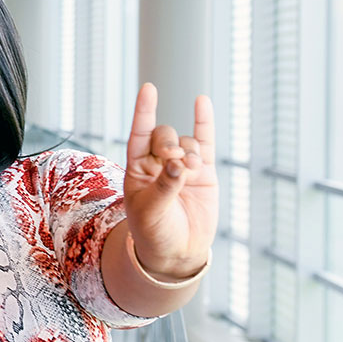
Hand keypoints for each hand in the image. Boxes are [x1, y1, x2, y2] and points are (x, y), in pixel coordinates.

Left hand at [123, 83, 218, 279]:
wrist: (176, 252)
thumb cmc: (154, 232)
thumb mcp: (152, 211)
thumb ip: (165, 186)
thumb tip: (180, 164)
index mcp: (137, 169)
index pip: (139, 134)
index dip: (143, 112)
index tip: (149, 89)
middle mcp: (158, 163)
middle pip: (164, 136)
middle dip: (169, 143)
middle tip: (175, 161)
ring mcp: (182, 166)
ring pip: (187, 142)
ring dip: (189, 151)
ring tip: (190, 171)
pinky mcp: (204, 173)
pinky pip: (205, 142)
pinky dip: (204, 122)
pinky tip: (201, 101)